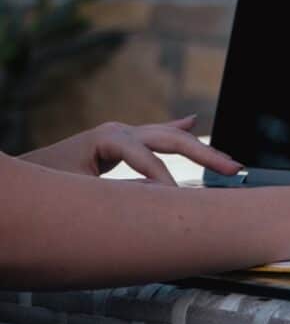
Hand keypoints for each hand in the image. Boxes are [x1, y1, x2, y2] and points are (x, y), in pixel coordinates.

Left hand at [19, 115, 241, 184]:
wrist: (10, 184)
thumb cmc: (40, 189)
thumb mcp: (75, 194)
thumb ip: (115, 196)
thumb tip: (154, 200)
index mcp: (108, 138)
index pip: (149, 159)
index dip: (165, 181)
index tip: (179, 202)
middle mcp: (118, 132)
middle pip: (171, 139)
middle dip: (204, 154)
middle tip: (233, 170)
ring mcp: (119, 136)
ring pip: (169, 137)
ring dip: (199, 149)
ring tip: (228, 162)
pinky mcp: (117, 144)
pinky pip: (155, 137)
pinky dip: (175, 131)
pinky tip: (193, 121)